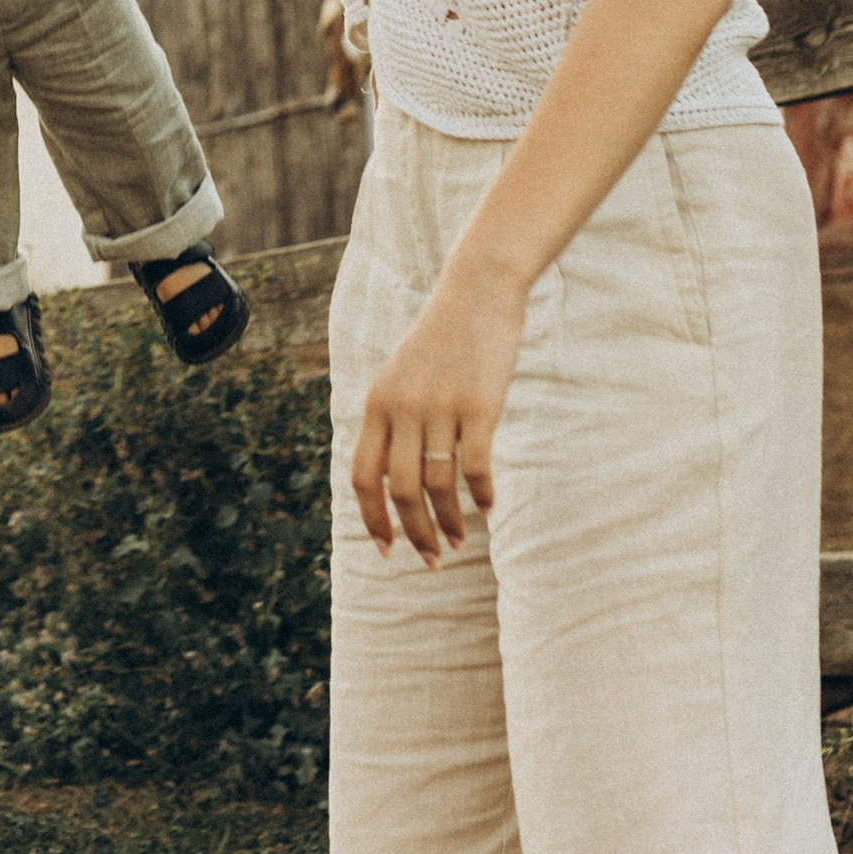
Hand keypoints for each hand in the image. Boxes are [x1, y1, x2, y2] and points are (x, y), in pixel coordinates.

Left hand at [349, 268, 527, 562]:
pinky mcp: (478, 406)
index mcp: (376, 403)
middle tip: (432, 561)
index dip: (373, 519)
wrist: (476, 292)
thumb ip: (391, 420)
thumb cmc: (440, 340)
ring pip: (438, 486)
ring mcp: (440, 407)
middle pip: (401, 491)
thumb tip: (391, 477)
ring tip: (460, 544)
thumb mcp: (400, 376)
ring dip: (449, 524)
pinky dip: (482, 495)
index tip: (387, 551)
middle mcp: (402, 408)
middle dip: (414, 534)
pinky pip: (476, 466)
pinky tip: (488, 509)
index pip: (364, 477)